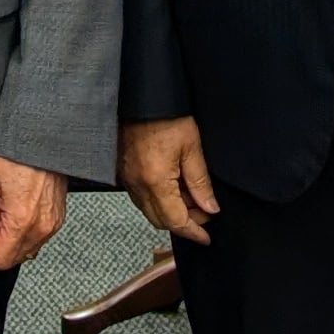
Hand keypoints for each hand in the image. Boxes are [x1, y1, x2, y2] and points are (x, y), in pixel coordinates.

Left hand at [0, 155, 68, 269]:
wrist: (42, 135)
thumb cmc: (15, 150)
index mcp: (21, 220)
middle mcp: (41, 227)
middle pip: (10, 258)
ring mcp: (52, 224)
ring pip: (23, 249)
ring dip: (5, 237)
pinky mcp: (56, 218)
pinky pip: (34, 237)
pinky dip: (19, 230)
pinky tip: (11, 207)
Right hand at [119, 118, 219, 245]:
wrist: (140, 96)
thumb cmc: (165, 116)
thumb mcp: (192, 148)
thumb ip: (200, 182)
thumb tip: (210, 207)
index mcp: (155, 181)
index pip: (176, 220)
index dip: (194, 231)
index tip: (206, 237)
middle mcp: (137, 184)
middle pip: (160, 220)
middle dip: (184, 222)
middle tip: (204, 213)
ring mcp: (127, 178)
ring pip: (149, 210)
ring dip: (171, 211)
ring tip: (191, 196)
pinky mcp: (122, 170)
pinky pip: (140, 196)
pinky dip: (158, 200)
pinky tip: (172, 187)